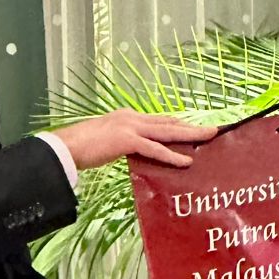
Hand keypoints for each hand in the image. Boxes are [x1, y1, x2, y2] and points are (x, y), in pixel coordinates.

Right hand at [53, 110, 215, 170]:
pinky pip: (154, 149)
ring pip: (167, 131)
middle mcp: (131, 117)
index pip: (159, 120)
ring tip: (210, 137)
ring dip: (190, 135)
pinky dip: (171, 155)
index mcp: (127, 117)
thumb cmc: (81, 147)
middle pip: (168, 122)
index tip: (193, 127)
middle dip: (192, 126)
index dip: (178, 124)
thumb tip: (136, 152)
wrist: (65, 146)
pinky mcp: (127, 140)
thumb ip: (124, 143)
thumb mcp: (107, 142)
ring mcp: (130, 127)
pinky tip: (186, 161)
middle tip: (213, 129)